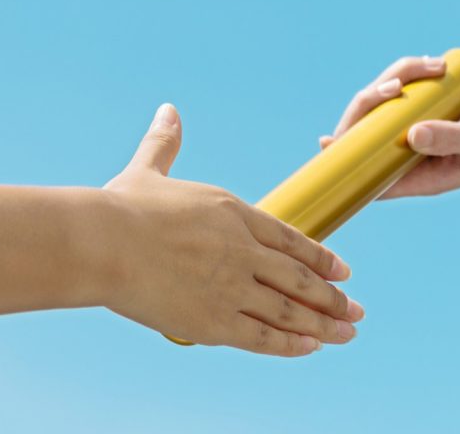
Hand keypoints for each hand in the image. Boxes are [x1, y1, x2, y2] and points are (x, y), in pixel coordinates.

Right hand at [102, 104, 364, 356]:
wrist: (103, 243)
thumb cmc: (122, 207)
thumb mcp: (150, 170)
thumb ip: (167, 143)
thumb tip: (168, 110)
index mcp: (234, 213)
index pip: (291, 240)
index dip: (321, 258)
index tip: (343, 270)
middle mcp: (243, 251)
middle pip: (300, 279)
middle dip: (333, 298)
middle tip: (357, 312)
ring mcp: (232, 288)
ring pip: (289, 310)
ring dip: (323, 325)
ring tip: (346, 335)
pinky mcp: (214, 321)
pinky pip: (262, 337)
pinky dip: (289, 344)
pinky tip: (309, 348)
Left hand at [320, 56, 459, 197]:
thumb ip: (447, 139)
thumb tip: (410, 136)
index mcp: (415, 176)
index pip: (369, 173)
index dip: (344, 160)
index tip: (328, 141)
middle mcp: (407, 154)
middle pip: (368, 129)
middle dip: (373, 100)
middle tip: (398, 82)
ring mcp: (411, 130)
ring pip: (384, 103)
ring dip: (400, 76)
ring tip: (437, 64)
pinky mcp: (419, 110)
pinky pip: (401, 91)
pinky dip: (410, 73)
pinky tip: (427, 63)